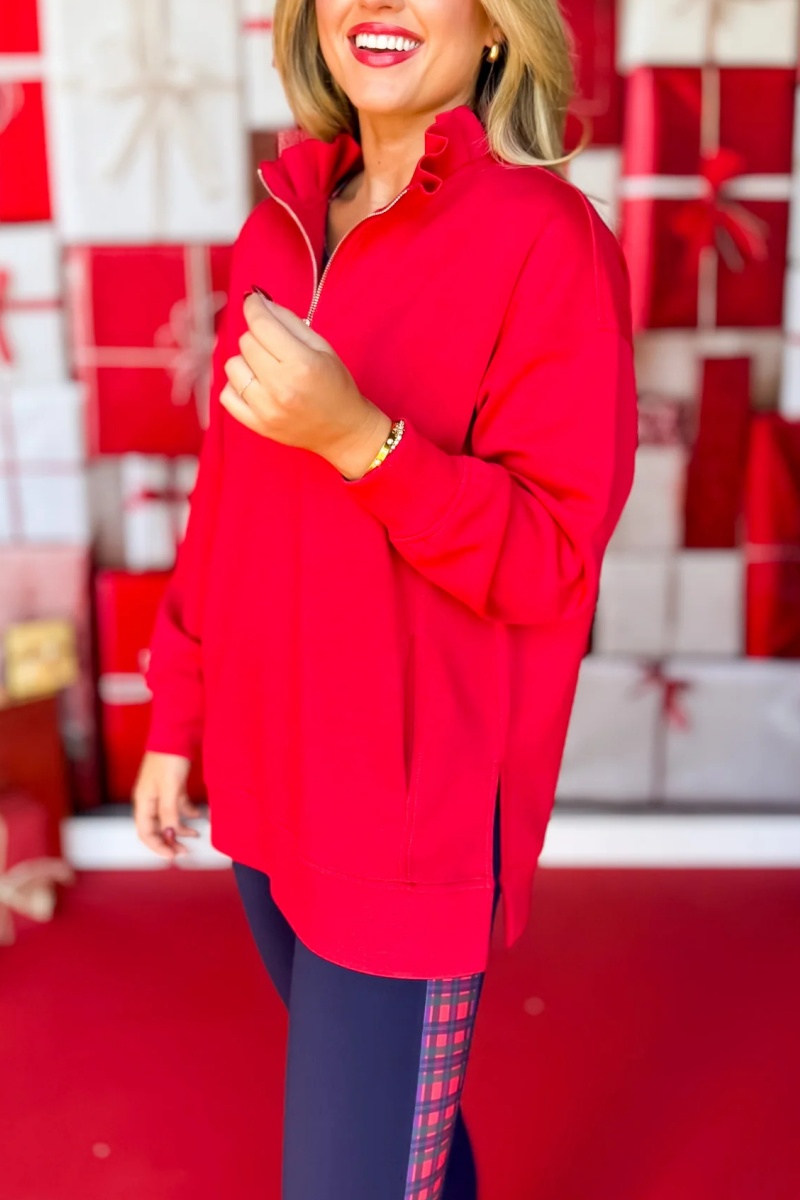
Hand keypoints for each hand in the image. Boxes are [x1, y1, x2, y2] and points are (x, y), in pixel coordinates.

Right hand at [132, 752, 200, 859]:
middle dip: (169, 841)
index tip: (173, 856)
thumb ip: (168, 813)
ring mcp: (160, 793)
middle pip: (156, 828)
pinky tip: (200, 815)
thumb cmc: (168, 757)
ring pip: (168, 818)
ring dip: (180, 829)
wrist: (176, 733)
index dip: (157, 847)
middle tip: (185, 851)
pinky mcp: (172, 786)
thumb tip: (169, 834)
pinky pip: (178, 806)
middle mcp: (149, 799)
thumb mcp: (169, 788)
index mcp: (143, 801)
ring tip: (195, 835)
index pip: (145, 832)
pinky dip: (188, 812)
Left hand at [221, 292, 392, 478]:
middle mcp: (281, 387)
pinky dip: (237, 385)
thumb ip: (289, 321)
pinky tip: (256, 386)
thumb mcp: (322, 347)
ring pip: (232, 366)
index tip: (253, 302)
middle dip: (257, 336)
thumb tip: (259, 301)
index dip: (254, 307)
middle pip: (245, 342)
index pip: (261, 324)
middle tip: (274, 345)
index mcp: (301, 364)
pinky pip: (226, 394)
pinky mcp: (257, 424)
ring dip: (246, 361)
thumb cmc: (336, 387)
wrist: (343, 429)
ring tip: (266, 368)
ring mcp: (266, 409)